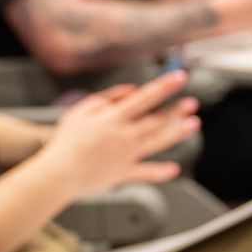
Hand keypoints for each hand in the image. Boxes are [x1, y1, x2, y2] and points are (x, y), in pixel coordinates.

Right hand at [37, 72, 200, 196]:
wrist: (59, 174)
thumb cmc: (65, 142)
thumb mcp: (79, 111)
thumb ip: (106, 98)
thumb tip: (130, 91)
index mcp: (113, 118)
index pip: (145, 98)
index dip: (164, 86)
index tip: (180, 77)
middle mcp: (125, 135)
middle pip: (157, 120)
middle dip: (176, 110)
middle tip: (193, 102)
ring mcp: (127, 155)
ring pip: (158, 141)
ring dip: (178, 132)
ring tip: (193, 124)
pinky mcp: (124, 173)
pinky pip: (146, 173)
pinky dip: (161, 172)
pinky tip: (175, 169)